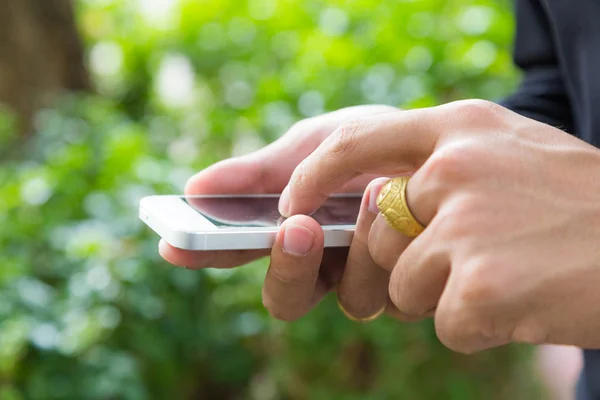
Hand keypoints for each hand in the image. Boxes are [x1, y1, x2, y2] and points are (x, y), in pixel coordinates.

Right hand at [160, 105, 408, 320]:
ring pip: (350, 301)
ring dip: (354, 253)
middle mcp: (325, 267)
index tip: (174, 243)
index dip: (206, 253)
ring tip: (367, 195)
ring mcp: (369, 280)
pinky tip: (401, 200)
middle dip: (287, 267)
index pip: (239, 253)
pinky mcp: (413, 284)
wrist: (436, 139)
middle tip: (294, 228)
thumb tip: (194, 188)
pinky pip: (399, 287)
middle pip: (287, 299)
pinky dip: (396, 245)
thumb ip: (261, 172)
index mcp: (290, 232)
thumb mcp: (311, 146)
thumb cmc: (366, 140)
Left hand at [279, 99, 599, 351]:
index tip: (292, 204)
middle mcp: (455, 168)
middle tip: (471, 264)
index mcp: (462, 129)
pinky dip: (480, 326)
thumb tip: (381, 199)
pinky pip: (445, 323)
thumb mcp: (514, 154)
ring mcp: (464, 224)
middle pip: (376, 237)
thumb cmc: (584, 208)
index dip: (314, 174)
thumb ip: (444, 166)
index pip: (357, 139)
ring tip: (510, 277)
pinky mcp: (477, 284)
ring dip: (446, 297)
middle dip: (406, 265)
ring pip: (404, 287)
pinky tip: (526, 302)